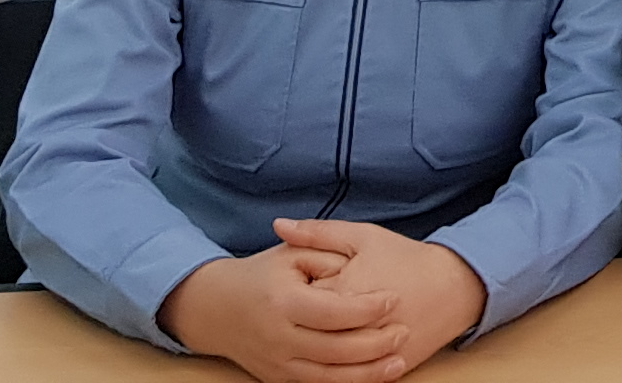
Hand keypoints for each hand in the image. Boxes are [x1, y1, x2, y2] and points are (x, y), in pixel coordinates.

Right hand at [161, 224, 480, 382]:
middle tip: (403, 332)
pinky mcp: (277, 379)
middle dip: (374, 344)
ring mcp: (276, 364)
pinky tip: (371, 376)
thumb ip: (323, 251)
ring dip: (366, 373)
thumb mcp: (289, 254)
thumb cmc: (262, 276)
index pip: (332, 312)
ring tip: (397, 361)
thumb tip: (352, 262)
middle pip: (334, 349)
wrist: (217, 310)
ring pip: (327, 377)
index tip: (393, 298)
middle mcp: (278, 338)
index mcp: (282, 302)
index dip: (366, 308)